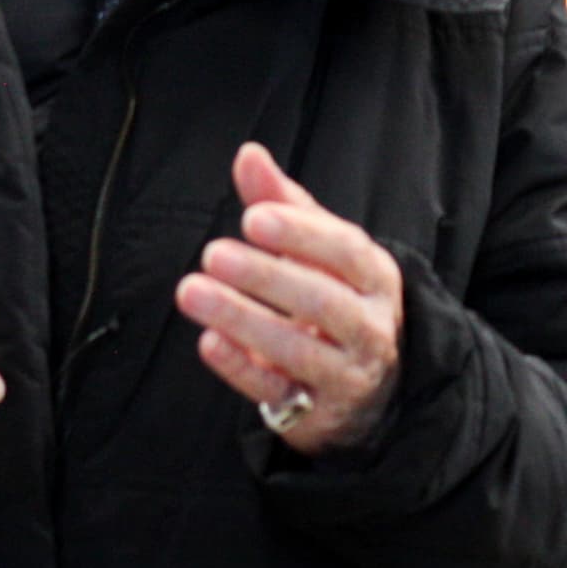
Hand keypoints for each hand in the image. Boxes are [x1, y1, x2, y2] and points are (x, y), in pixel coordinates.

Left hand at [182, 144, 402, 455]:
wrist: (368, 388)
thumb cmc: (336, 298)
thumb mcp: (320, 252)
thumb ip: (284, 205)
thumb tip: (248, 153)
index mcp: (375, 278)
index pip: (346, 251)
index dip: (302, 233)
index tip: (253, 216)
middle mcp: (370, 327)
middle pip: (323, 301)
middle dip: (266, 276)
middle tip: (213, 253)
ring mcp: (347, 374)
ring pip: (298, 349)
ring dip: (242, 319)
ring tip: (191, 291)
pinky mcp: (317, 413)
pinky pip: (277, 393)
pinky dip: (241, 368)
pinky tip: (207, 342)